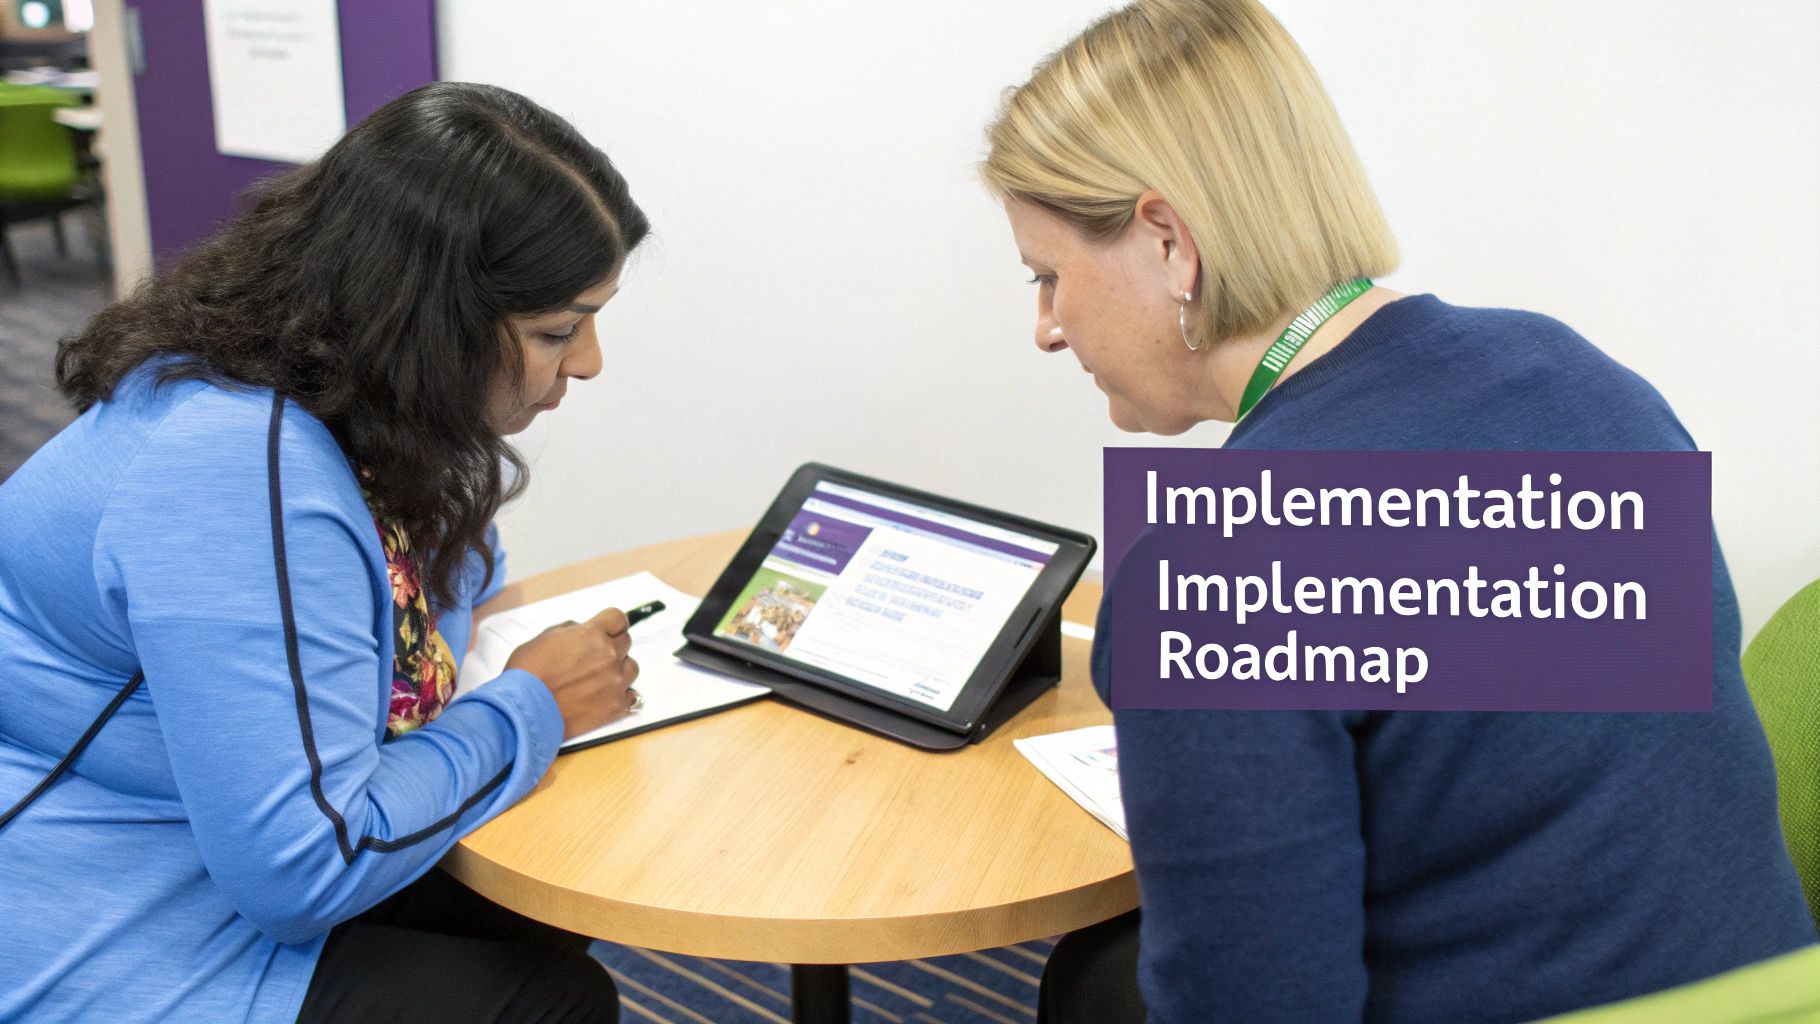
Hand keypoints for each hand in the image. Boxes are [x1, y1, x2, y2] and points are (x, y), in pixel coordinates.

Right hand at [505, 606, 639, 739]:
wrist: (525, 709)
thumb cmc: (528, 674)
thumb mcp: (544, 638)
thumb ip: (570, 631)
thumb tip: (582, 632)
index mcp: (592, 634)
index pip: (618, 618)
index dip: (612, 624)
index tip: (608, 630)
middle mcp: (608, 655)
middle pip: (626, 642)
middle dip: (612, 646)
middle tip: (594, 658)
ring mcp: (615, 681)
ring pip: (631, 668)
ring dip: (619, 670)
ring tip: (599, 680)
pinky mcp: (616, 706)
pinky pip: (631, 696)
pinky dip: (621, 695)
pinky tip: (605, 697)